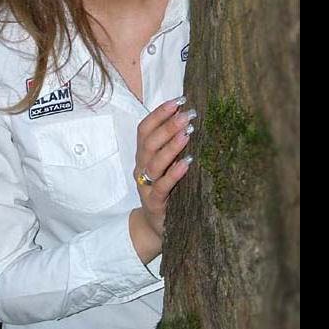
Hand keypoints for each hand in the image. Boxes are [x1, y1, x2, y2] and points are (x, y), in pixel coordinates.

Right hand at [132, 96, 194, 252]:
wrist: (154, 227)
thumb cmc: (165, 190)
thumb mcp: (164, 165)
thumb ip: (170, 144)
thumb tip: (188, 116)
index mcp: (142, 155)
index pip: (144, 128)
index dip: (159, 113)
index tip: (178, 100)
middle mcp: (141, 167)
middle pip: (149, 142)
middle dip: (168, 125)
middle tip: (188, 115)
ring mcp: (146, 185)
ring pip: (154, 162)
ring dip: (171, 145)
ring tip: (188, 133)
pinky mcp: (154, 202)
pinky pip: (163, 185)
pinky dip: (174, 172)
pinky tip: (188, 162)